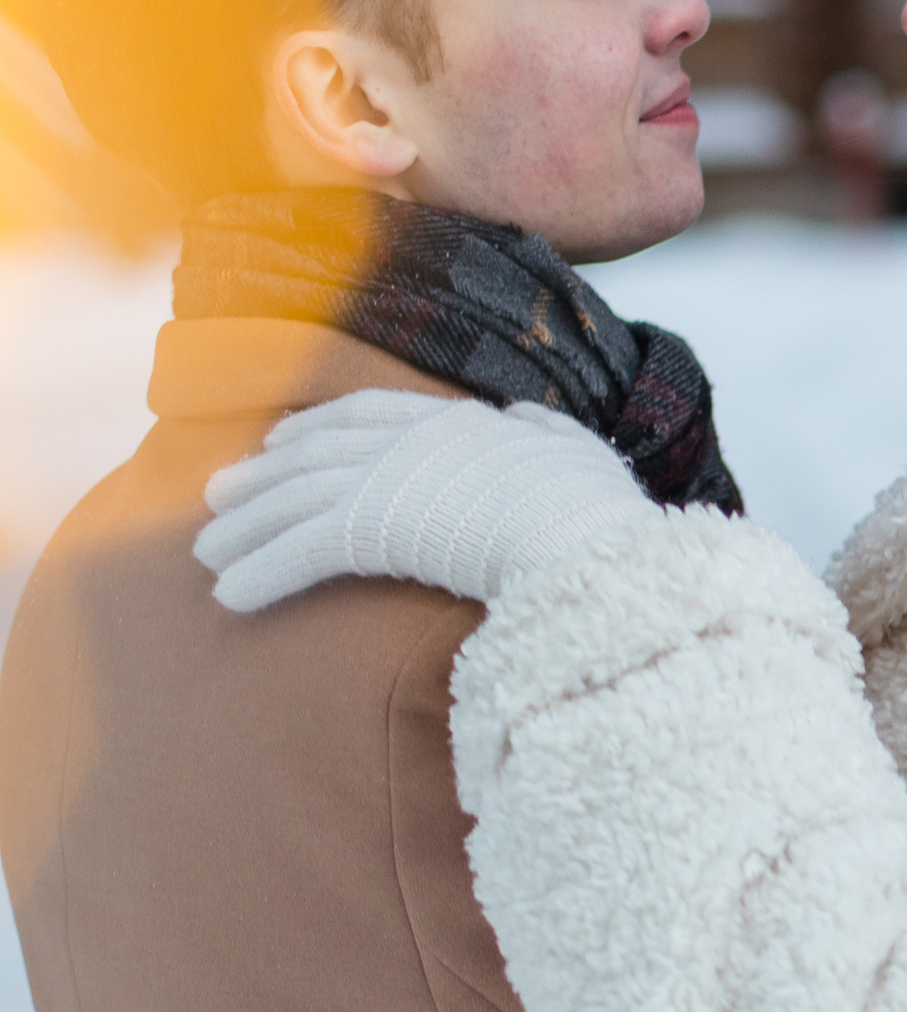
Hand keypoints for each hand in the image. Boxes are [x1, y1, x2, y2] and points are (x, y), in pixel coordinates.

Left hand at [197, 390, 658, 613]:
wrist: (586, 540)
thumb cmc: (596, 512)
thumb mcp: (581, 457)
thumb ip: (549, 435)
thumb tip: (534, 421)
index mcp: (461, 423)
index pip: (371, 414)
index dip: (318, 427)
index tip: (280, 441)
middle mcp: (413, 441)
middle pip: (316, 453)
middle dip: (261, 475)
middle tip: (216, 492)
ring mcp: (388, 479)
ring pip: (295, 500)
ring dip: (245, 528)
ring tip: (204, 555)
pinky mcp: (370, 527)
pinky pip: (298, 551)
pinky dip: (259, 572)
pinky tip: (227, 597)